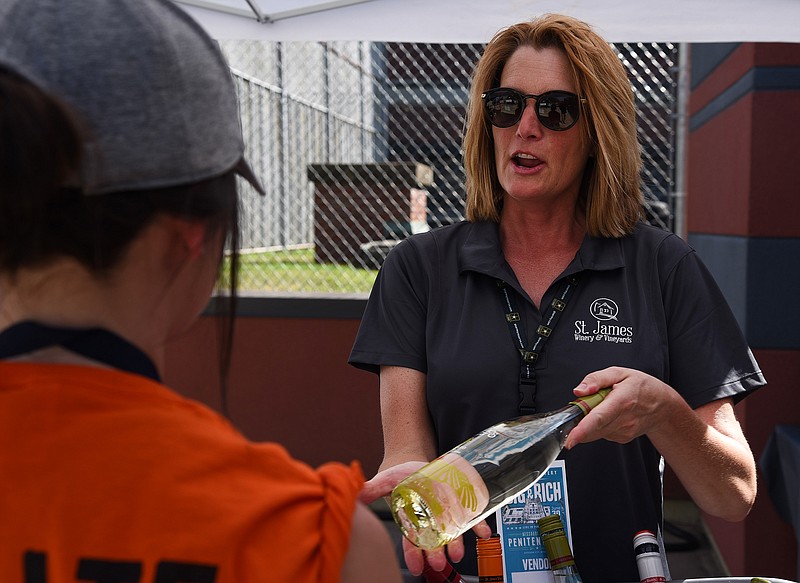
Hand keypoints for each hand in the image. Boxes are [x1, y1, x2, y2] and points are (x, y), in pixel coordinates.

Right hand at [359, 462, 492, 575]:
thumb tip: (356, 495)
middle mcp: (430, 520)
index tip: (416, 565)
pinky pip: (472, 517)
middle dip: (435, 553)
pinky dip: (479, 525)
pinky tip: (484, 532)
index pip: (411, 541)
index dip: (413, 554)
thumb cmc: (402, 475)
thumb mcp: (387, 479)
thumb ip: (373, 488)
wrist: (419, 464)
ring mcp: (447, 514)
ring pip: (452, 532)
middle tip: (438, 562)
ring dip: (456, 543)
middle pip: (433, 540)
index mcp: (412, 520)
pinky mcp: (461, 504)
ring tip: (458, 552)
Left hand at [565, 366, 678, 448]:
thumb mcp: (620, 372)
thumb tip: (580, 390)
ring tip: (601, 406)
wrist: (663, 405)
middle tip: (580, 409)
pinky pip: (601, 433)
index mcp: (622, 400)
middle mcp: (624, 420)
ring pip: (595, 432)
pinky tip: (609, 415)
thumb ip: (597, 379)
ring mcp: (625, 431)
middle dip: (578, 423)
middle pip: (593, 428)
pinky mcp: (623, 438)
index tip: (571, 439)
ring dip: (589, 423)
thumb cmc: (642, 387)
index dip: (583, 430)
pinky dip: (598, 426)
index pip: (599, 417)